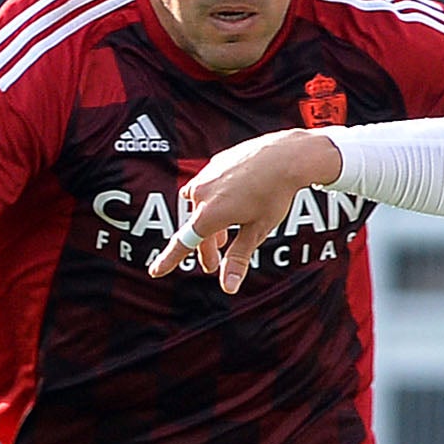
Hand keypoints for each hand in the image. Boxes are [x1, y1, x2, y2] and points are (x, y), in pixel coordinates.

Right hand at [148, 130, 344, 294]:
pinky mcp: (215, 163)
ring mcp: (206, 175)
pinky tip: (231, 202)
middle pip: (196, 227)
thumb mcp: (257, 231)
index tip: (156, 271)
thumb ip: (238, 258)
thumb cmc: (274, 195)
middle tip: (213, 265)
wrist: (286, 156)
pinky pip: (208, 188)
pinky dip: (215, 201)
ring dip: (208, 222)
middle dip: (205, 247)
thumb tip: (227, 287)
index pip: (183, 243)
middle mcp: (201, 193)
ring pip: (200, 206)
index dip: (169, 259)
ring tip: (222, 235)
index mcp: (209, 214)